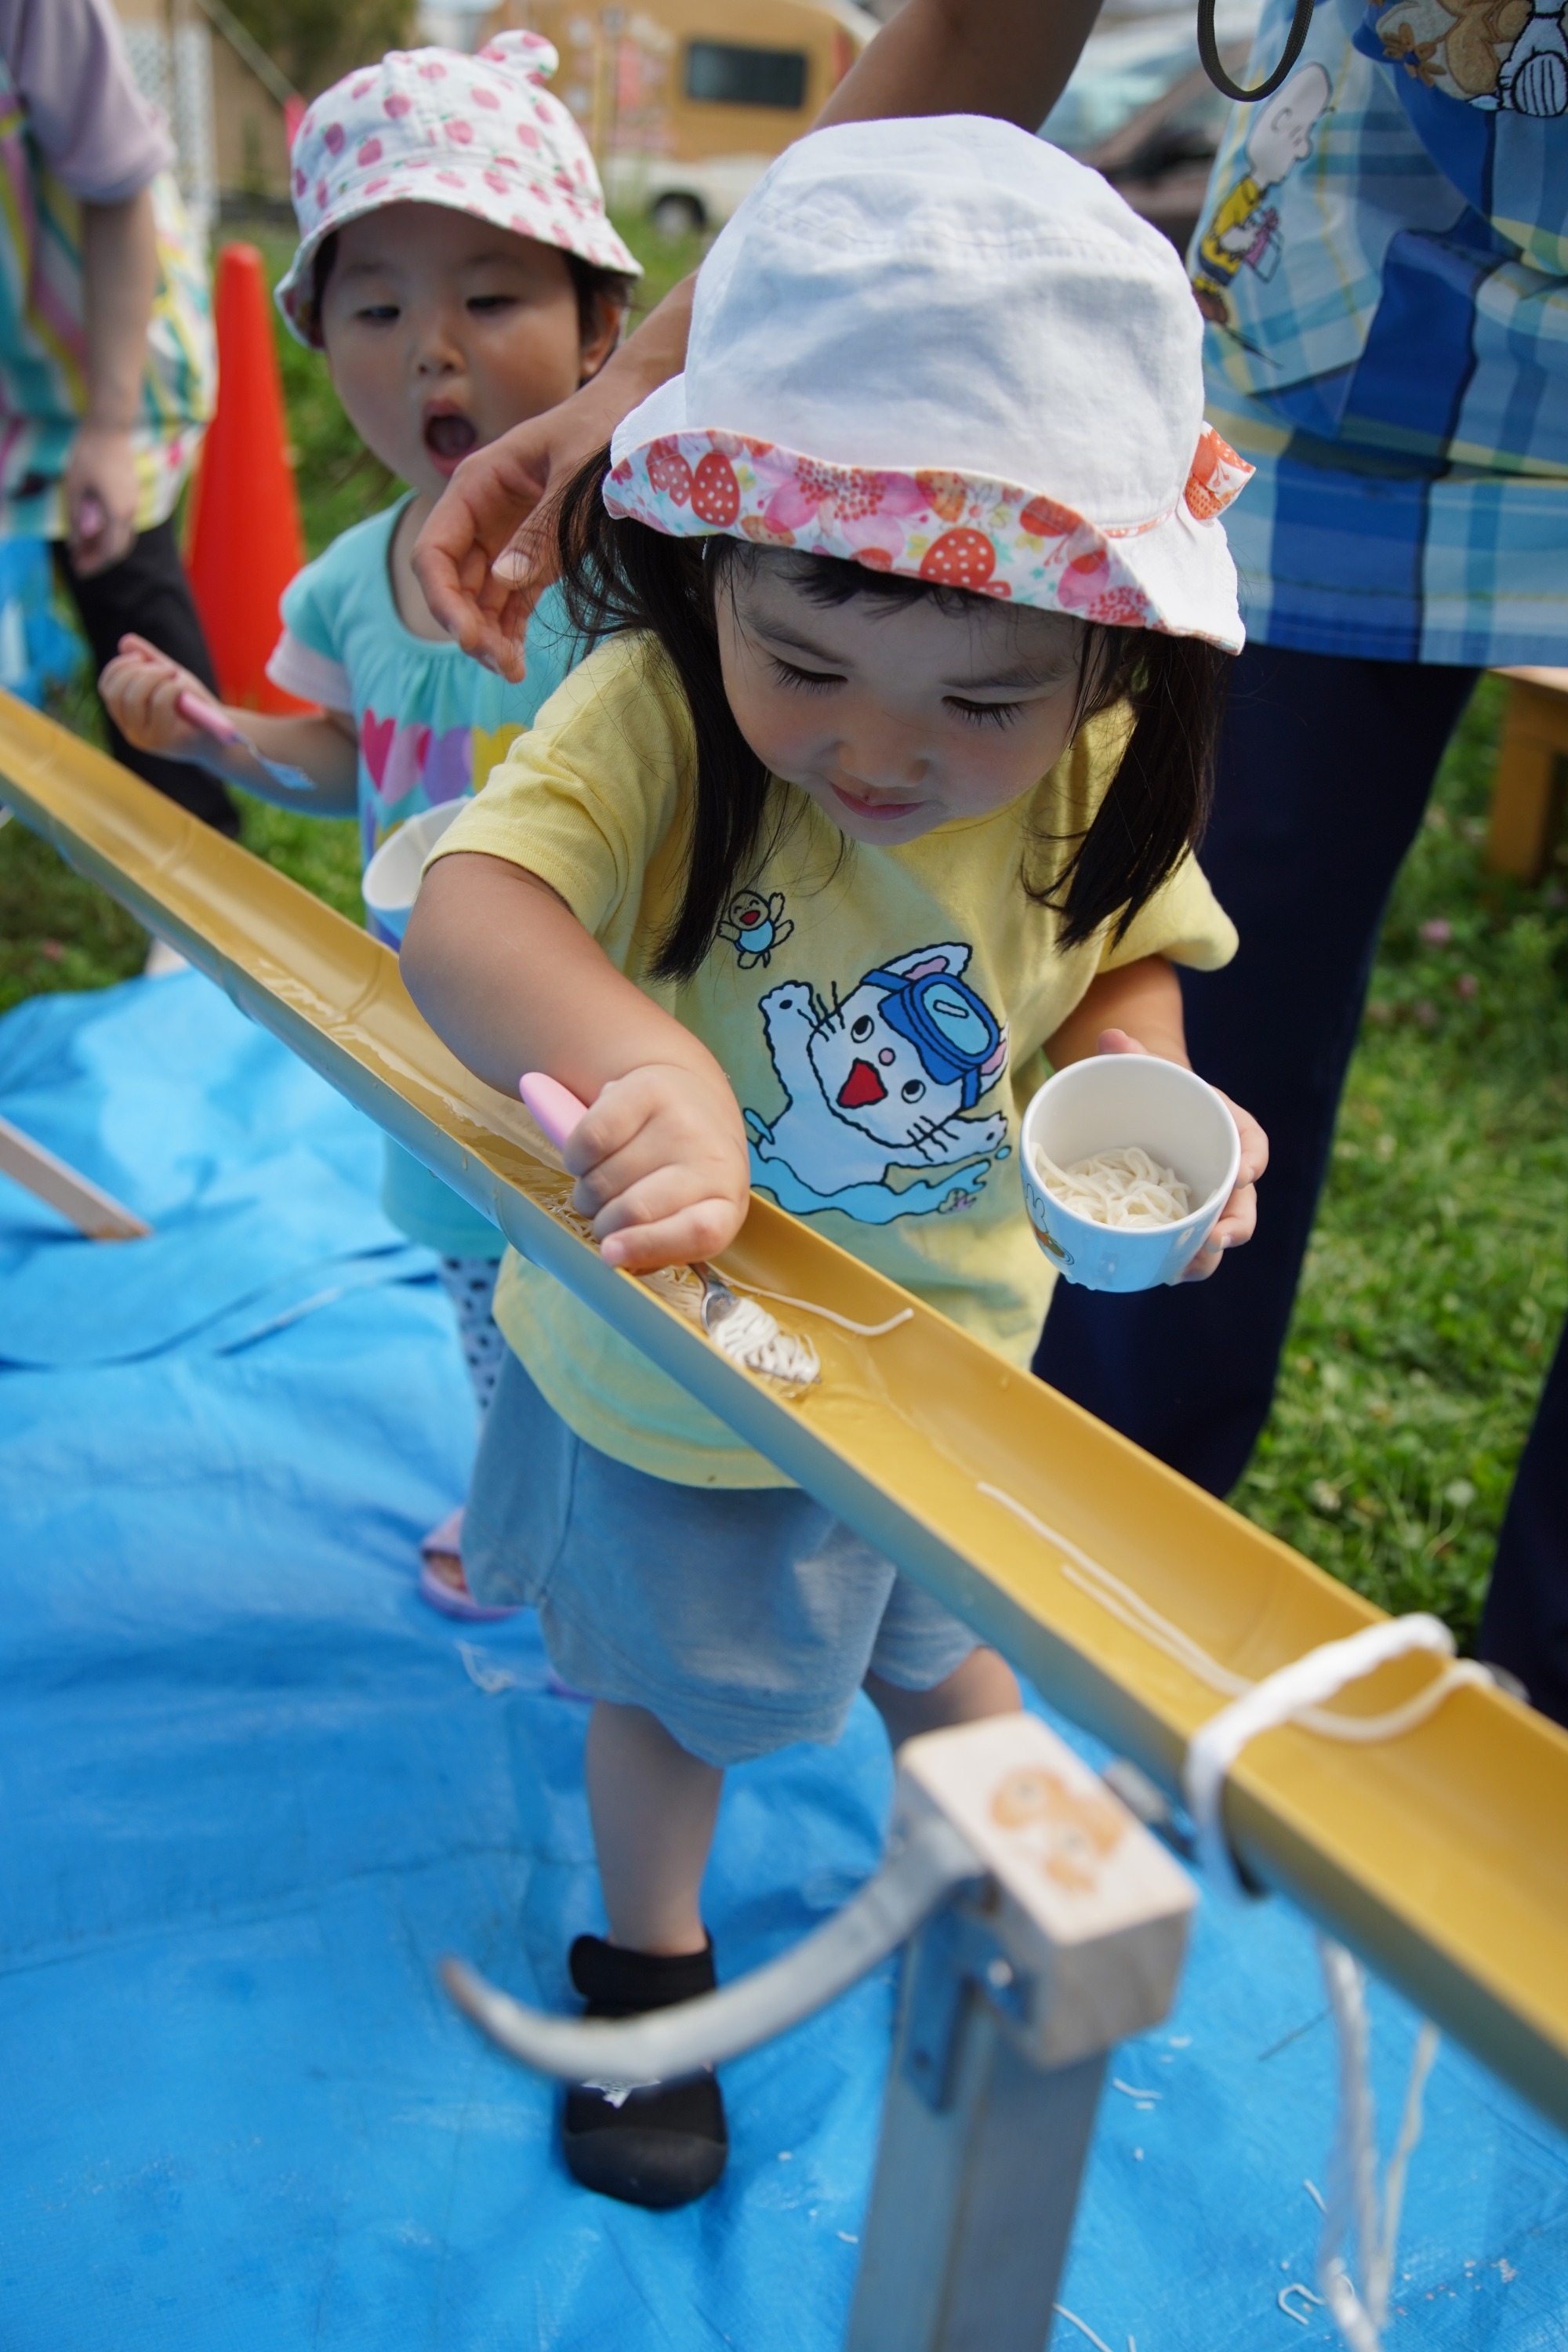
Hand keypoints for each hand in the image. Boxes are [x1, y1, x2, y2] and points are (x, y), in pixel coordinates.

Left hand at [63, 423, 138, 574]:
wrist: (111, 427)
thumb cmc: (90, 453)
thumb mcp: (75, 487)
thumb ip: (75, 518)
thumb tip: (76, 544)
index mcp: (118, 513)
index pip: (110, 550)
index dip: (94, 563)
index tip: (79, 569)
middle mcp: (130, 511)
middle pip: (120, 547)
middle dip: (100, 559)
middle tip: (80, 563)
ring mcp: (134, 502)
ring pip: (124, 535)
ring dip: (105, 545)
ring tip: (85, 548)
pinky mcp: (132, 494)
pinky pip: (124, 522)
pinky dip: (111, 532)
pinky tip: (95, 529)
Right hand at [98, 632, 222, 759]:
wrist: (223, 737)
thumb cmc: (194, 707)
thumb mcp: (170, 679)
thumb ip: (149, 662)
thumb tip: (126, 642)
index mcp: (126, 716)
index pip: (106, 688)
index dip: (118, 667)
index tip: (141, 657)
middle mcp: (131, 731)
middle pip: (117, 693)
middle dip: (138, 671)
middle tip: (164, 667)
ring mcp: (146, 739)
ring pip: (134, 698)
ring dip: (154, 677)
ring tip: (175, 675)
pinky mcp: (164, 741)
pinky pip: (159, 703)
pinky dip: (171, 687)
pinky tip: (183, 688)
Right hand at [410, 374, 622, 680]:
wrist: (637, 413)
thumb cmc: (605, 431)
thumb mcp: (578, 478)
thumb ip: (545, 529)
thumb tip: (505, 581)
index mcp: (475, 485)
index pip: (434, 551)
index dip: (443, 599)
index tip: (469, 638)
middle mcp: (480, 514)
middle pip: (453, 582)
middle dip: (468, 626)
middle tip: (501, 665)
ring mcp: (504, 537)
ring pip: (478, 598)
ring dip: (488, 635)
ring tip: (511, 671)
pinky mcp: (531, 555)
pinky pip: (509, 600)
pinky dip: (509, 629)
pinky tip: (517, 658)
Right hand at [562, 1061, 750, 1274]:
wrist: (691, 1100)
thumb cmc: (683, 1176)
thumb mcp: (683, 1217)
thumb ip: (656, 1244)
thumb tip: (612, 1256)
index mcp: (726, 1204)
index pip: (699, 1232)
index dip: (648, 1245)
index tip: (609, 1254)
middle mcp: (713, 1158)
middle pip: (634, 1209)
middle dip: (604, 1223)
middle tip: (604, 1218)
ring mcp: (682, 1120)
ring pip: (603, 1180)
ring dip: (588, 1193)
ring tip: (602, 1185)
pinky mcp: (649, 1089)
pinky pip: (589, 1141)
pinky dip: (576, 1159)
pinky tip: (590, 1159)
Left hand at [1094, 1028, 1266, 1281]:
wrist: (1148, 1114)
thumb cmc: (1156, 1090)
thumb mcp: (1148, 1070)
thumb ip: (1132, 1056)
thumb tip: (1109, 1036)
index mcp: (1228, 1128)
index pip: (1253, 1142)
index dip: (1252, 1159)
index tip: (1246, 1173)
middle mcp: (1226, 1169)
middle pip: (1244, 1202)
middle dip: (1235, 1225)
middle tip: (1217, 1239)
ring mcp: (1207, 1201)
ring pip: (1221, 1233)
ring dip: (1208, 1256)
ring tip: (1185, 1267)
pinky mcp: (1185, 1222)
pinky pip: (1191, 1246)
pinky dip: (1181, 1261)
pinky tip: (1164, 1273)